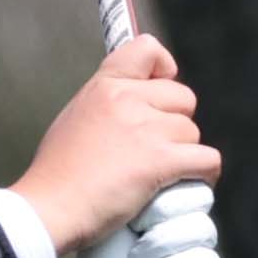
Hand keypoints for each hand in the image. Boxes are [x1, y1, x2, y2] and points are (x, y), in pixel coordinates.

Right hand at [9, 37, 220, 249]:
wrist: (50, 209)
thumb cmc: (58, 174)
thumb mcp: (76, 118)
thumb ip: (108, 105)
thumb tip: (137, 107)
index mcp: (104, 85)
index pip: (147, 48)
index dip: (164, 69)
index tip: (160, 89)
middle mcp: (127, 99)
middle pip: (184, 98)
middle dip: (176, 123)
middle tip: (155, 149)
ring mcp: (146, 129)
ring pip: (193, 133)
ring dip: (184, 154)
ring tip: (158, 175)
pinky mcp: (160, 161)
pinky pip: (207, 159)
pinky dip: (203, 174)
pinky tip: (184, 184)